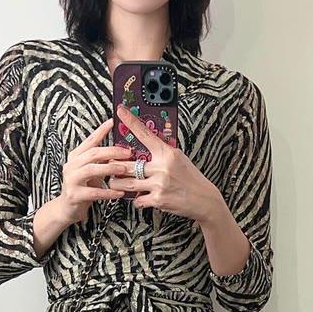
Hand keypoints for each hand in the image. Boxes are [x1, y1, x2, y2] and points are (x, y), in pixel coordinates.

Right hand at [57, 117, 135, 224]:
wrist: (66, 208)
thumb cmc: (82, 188)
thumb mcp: (91, 171)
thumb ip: (101, 161)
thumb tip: (120, 151)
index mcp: (76, 157)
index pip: (90, 140)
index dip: (101, 130)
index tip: (113, 121)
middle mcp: (71, 165)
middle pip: (93, 153)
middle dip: (112, 151)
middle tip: (128, 152)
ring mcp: (71, 180)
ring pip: (92, 170)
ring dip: (110, 168)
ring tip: (124, 169)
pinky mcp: (74, 195)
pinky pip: (94, 192)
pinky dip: (108, 192)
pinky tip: (119, 193)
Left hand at [108, 103, 220, 222]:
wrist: (204, 199)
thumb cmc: (190, 178)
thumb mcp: (179, 158)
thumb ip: (162, 152)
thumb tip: (146, 143)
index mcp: (167, 153)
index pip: (145, 134)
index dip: (131, 121)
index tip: (120, 111)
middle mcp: (162, 167)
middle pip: (128, 164)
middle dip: (115, 166)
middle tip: (109, 164)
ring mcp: (159, 184)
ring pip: (128, 183)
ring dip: (118, 183)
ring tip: (115, 182)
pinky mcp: (158, 200)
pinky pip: (137, 200)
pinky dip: (136, 199)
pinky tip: (138, 197)